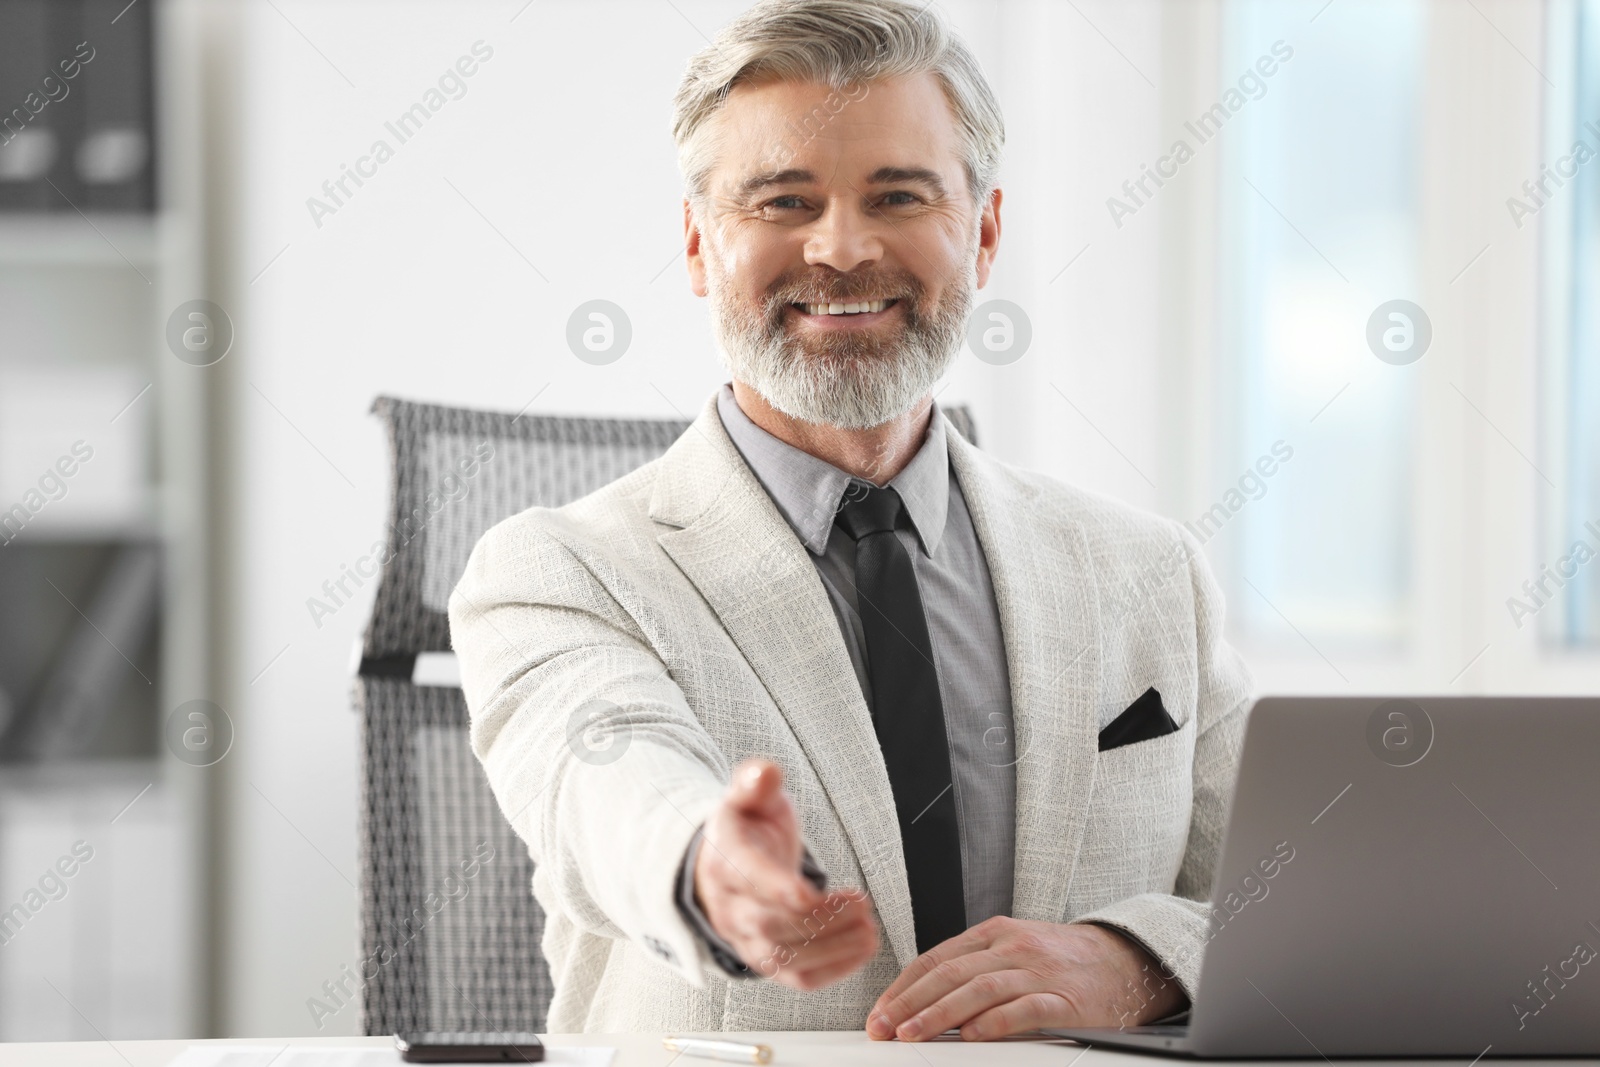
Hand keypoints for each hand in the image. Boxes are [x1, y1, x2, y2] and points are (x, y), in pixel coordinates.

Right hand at [695, 758, 879, 989]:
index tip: (812, 893)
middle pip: (770, 924)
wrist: (721, 865)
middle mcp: (728, 907)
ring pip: (783, 957)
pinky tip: (862, 951)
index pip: (749, 880)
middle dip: (820, 919)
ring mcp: (744, 939)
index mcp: (724, 860)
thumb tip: (764, 773)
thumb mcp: (748, 797)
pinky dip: (831, 972)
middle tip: (862, 904)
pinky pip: (794, 978)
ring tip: (870, 929)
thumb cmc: (745, 828)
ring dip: (831, 948)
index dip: (779, 889)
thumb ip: (755, 783)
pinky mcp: (765, 960)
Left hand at [866, 916, 1185, 1039]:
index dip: (903, 987)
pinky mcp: (1063, 1000)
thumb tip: (922, 1000)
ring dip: (939, 1014)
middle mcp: (1013, 948)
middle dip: (910, 1002)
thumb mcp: (1013, 950)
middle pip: (950, 973)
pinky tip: (971, 1036)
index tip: (879, 1012)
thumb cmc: (1062, 961)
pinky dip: (994, 1023)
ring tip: (913, 1035)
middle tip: (884, 1027)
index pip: (936, 959)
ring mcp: (1038, 972)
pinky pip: (1023, 1010)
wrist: (1125, 962)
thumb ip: (973, 968)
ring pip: (979, 989)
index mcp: (995, 933)